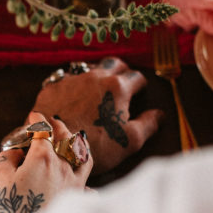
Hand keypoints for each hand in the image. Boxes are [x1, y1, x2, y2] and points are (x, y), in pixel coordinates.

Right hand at [0, 112, 91, 212]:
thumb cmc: (12, 208)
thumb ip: (7, 158)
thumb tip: (16, 151)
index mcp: (43, 158)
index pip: (42, 131)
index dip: (37, 121)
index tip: (33, 116)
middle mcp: (63, 166)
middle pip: (65, 138)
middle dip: (58, 126)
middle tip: (53, 122)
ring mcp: (74, 182)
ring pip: (82, 155)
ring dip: (77, 143)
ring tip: (73, 139)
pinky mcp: (78, 198)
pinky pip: (88, 181)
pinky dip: (86, 173)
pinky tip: (83, 174)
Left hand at [31, 57, 162, 173]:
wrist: (55, 148)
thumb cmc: (96, 146)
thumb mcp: (130, 141)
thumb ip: (148, 124)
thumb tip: (160, 114)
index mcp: (118, 87)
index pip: (136, 77)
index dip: (140, 85)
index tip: (139, 94)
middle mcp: (95, 76)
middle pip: (114, 64)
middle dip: (121, 72)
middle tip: (122, 86)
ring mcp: (72, 78)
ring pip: (89, 68)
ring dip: (97, 76)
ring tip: (98, 91)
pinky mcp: (52, 86)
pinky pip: (67, 78)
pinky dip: (74, 84)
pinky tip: (73, 97)